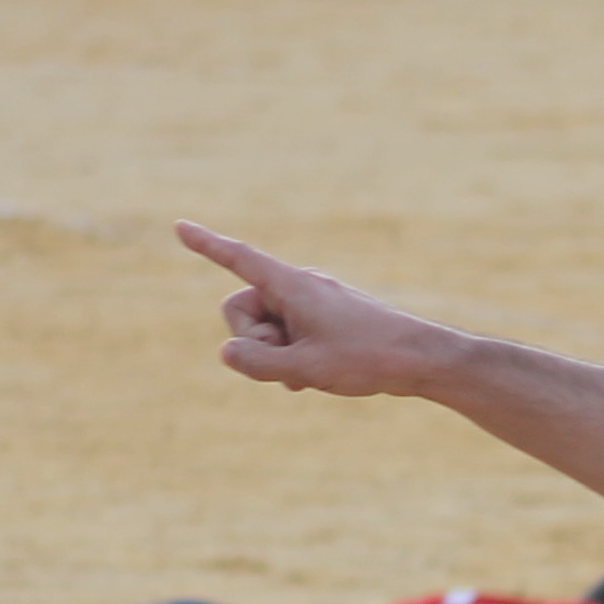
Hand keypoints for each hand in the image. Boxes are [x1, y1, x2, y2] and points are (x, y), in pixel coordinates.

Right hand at [176, 221, 458, 396]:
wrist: (424, 360)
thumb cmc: (368, 359)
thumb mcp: (304, 368)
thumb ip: (257, 362)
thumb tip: (228, 352)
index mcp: (292, 285)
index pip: (239, 258)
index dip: (207, 245)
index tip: (180, 226)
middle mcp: (300, 286)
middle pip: (243, 309)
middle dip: (254, 340)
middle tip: (292, 362)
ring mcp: (314, 303)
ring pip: (266, 329)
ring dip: (276, 355)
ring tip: (313, 371)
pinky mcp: (327, 320)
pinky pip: (289, 337)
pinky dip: (293, 357)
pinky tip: (317, 376)